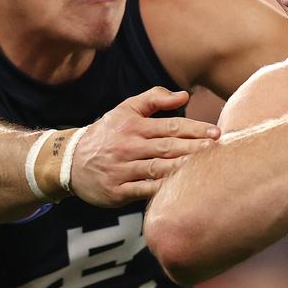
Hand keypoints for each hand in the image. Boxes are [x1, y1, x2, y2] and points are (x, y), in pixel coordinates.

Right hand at [69, 87, 220, 206]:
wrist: (69, 161)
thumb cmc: (107, 133)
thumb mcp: (125, 110)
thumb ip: (154, 98)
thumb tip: (184, 96)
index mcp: (133, 126)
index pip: (170, 126)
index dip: (194, 129)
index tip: (217, 132)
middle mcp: (127, 147)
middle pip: (167, 147)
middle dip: (194, 148)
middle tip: (218, 149)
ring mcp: (121, 170)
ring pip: (157, 169)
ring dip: (182, 168)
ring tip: (205, 168)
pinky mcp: (116, 191)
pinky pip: (143, 191)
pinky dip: (161, 190)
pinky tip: (181, 190)